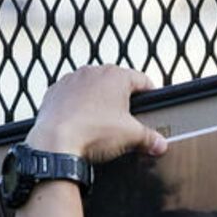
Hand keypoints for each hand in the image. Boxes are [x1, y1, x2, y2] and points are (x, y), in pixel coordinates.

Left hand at [26, 65, 167, 162]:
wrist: (55, 141)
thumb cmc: (94, 132)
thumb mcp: (131, 137)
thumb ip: (150, 138)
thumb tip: (161, 145)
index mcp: (116, 76)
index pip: (142, 80)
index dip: (150, 94)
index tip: (151, 104)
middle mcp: (93, 71)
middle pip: (116, 83)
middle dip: (122, 99)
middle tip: (126, 119)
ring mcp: (71, 80)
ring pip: (92, 88)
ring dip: (98, 101)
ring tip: (101, 122)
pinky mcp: (54, 92)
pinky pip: (71, 97)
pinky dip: (77, 107)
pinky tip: (80, 123)